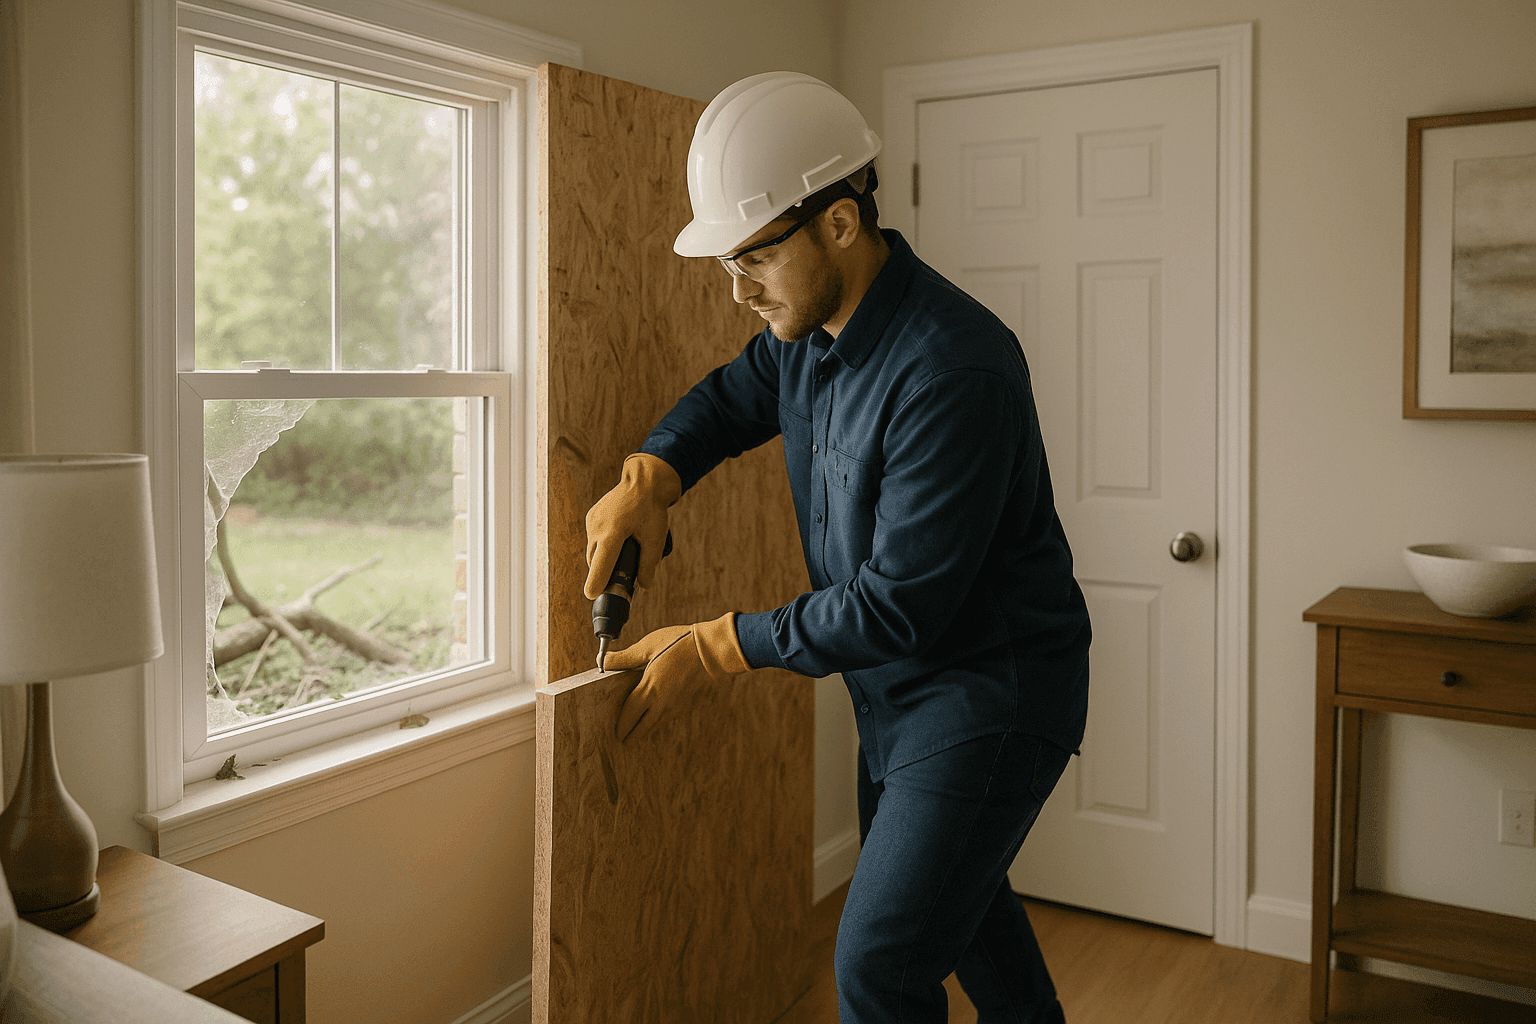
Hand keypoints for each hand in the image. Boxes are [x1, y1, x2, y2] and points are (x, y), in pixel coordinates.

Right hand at [584, 453, 682, 599]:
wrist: (644, 480)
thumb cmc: (651, 509)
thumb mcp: (655, 538)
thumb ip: (648, 563)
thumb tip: (644, 584)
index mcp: (613, 533)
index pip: (601, 565)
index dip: (596, 583)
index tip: (592, 596)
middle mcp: (597, 527)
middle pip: (595, 561)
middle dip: (604, 573)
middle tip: (619, 581)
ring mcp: (592, 521)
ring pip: (593, 551)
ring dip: (604, 558)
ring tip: (622, 555)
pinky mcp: (592, 516)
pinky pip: (594, 539)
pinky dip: (603, 545)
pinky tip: (618, 541)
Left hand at [609, 613, 749, 741]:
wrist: (714, 650)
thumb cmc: (680, 643)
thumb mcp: (648, 646)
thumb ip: (624, 658)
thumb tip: (602, 661)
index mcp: (650, 690)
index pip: (629, 716)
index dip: (621, 726)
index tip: (616, 732)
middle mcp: (663, 704)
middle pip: (644, 728)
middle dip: (633, 735)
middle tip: (625, 740)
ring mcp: (679, 706)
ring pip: (659, 724)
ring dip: (648, 728)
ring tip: (641, 730)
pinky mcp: (691, 704)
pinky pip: (672, 715)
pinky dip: (663, 717)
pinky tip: (661, 712)